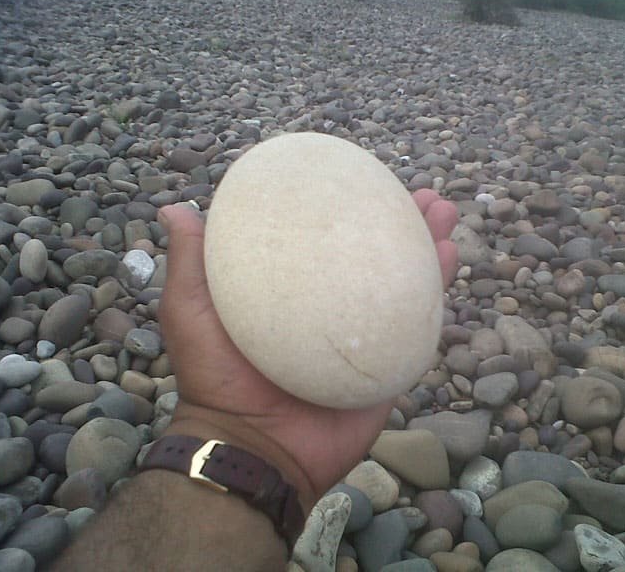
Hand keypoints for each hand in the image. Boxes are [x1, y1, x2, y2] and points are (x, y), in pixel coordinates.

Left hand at [157, 188, 457, 508]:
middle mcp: (333, 307)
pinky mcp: (386, 365)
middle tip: (424, 194)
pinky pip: (418, 326)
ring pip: (405, 282)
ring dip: (430, 245)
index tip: (364, 176)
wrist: (253, 448)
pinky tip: (449, 258)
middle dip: (404, 220)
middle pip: (376, 255)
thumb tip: (176, 208)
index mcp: (295, 292)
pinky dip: (436, 291)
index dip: (350, 207)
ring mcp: (364, 336)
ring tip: (445, 214)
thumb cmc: (216, 380)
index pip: (327, 240)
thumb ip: (190, 263)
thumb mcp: (190, 313)